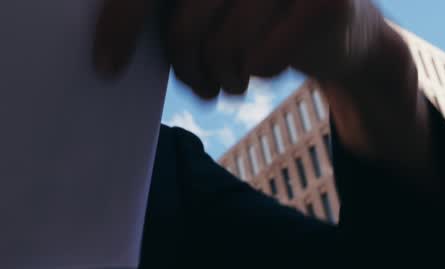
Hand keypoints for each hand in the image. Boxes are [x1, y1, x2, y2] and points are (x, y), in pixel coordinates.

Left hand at [94, 0, 388, 99]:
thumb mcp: (205, 5)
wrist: (341, 26)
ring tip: (233, 76)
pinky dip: (257, 76)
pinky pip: (262, 61)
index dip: (122, 20)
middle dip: (185, 65)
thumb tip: (104, 46)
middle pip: (186, 23)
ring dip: (223, 76)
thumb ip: (166, 8)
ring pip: (224, 47)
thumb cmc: (254, 17)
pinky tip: (267, 66)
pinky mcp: (325, 1)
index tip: (106, 65)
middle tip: (198, 84)